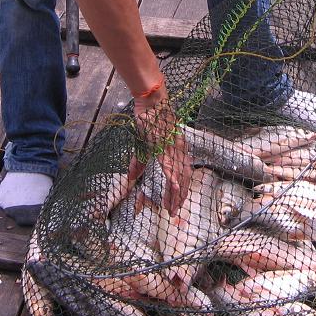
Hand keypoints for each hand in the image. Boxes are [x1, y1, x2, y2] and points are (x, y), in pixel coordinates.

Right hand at [133, 86, 191, 214]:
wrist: (151, 102)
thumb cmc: (149, 121)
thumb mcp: (143, 146)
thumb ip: (139, 163)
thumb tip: (132, 178)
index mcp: (177, 151)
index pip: (180, 177)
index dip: (178, 193)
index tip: (173, 207)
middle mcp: (179, 151)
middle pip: (183, 179)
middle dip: (178, 198)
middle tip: (173, 213)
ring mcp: (173, 147)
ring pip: (178, 174)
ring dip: (176, 193)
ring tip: (172, 207)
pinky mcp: (164, 143)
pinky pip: (169, 163)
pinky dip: (173, 176)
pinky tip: (174, 187)